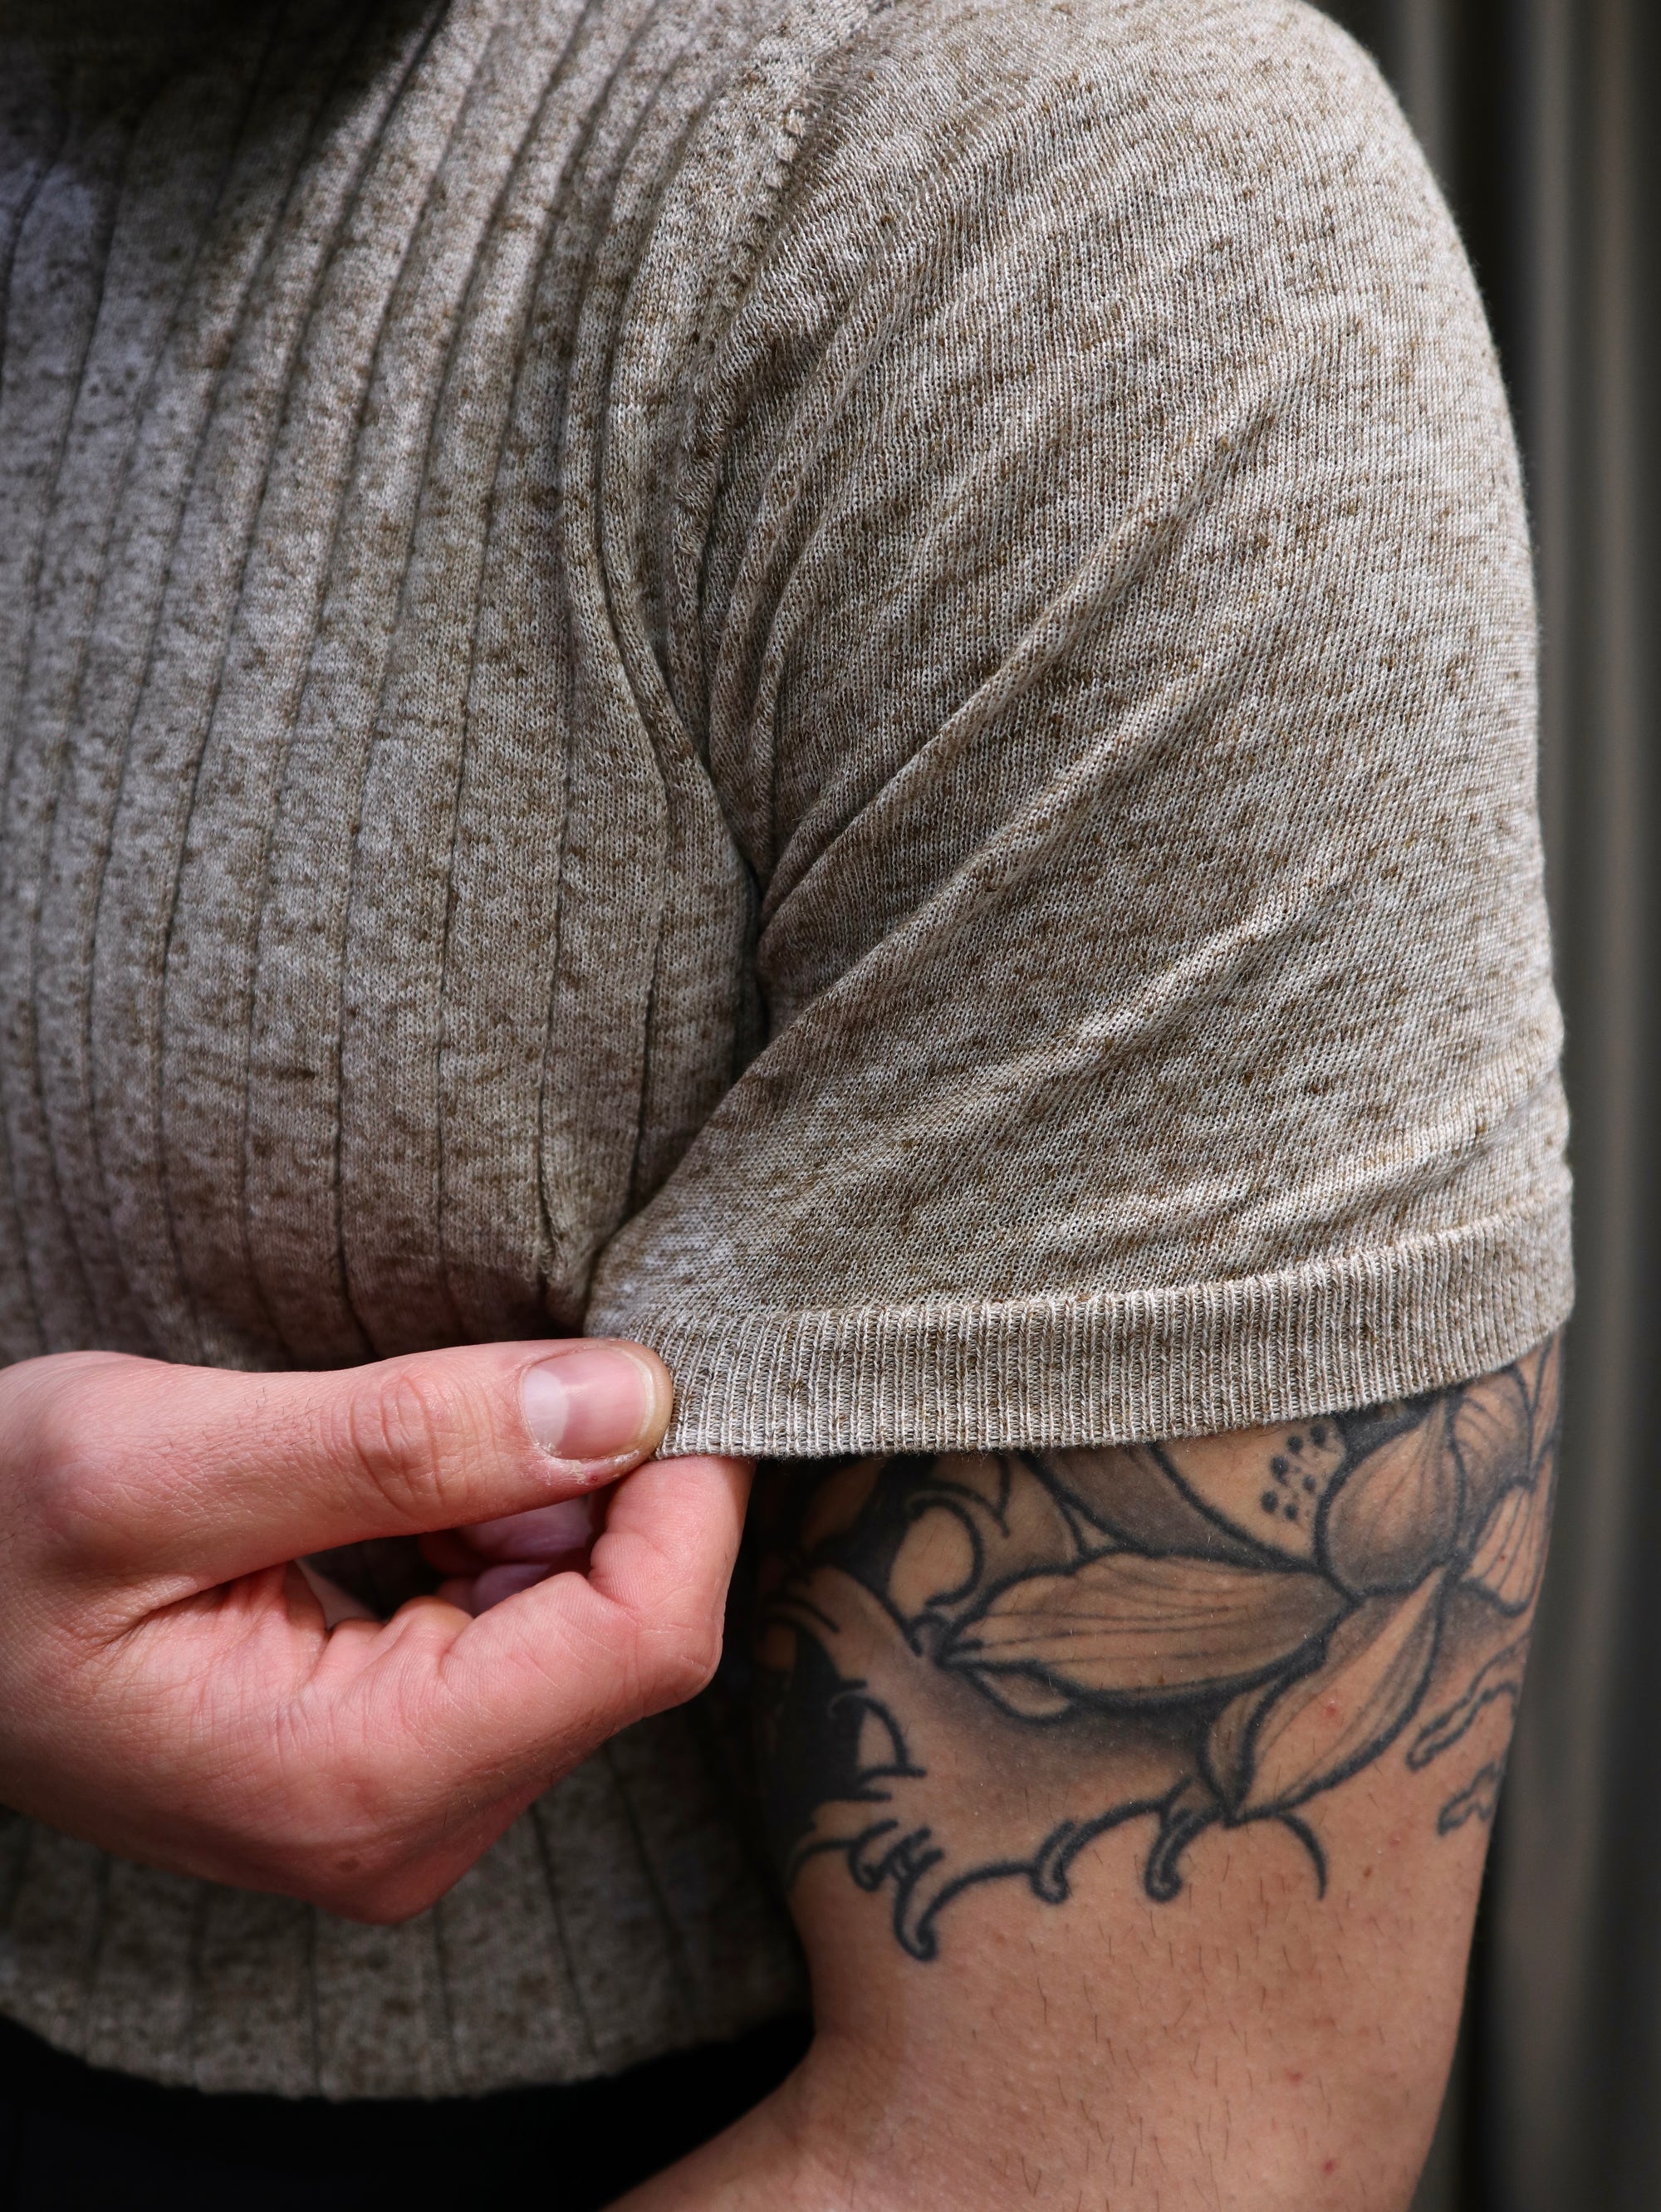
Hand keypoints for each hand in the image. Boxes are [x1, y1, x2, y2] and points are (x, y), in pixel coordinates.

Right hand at [0, 1343, 747, 1921]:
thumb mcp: (161, 1459)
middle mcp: (407, 1831)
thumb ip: (402, 1436)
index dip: (687, 1489)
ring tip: (416, 1440)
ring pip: (596, 1628)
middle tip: (509, 1374)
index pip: (646, 1642)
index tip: (653, 1360)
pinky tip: (415, 1492)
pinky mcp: (406, 1765)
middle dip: (612, 1489)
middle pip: (635, 1638)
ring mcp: (410, 1809)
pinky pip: (536, 1636)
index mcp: (357, 1783)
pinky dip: (511, 1533)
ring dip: (551, 1505)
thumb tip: (626, 1401)